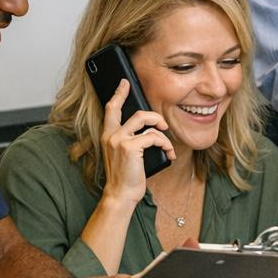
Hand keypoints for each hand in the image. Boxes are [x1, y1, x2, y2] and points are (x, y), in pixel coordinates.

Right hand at [99, 79, 174, 204]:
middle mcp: (111, 135)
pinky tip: (169, 153)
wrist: (120, 194)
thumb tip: (150, 132)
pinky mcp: (129, 147)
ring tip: (167, 143)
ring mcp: (119, 140)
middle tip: (163, 123)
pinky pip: (153, 137)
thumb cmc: (125, 177)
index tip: (124, 83)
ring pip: (145, 121)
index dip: (118, 94)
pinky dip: (165, 144)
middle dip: (152, 114)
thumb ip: (131, 141)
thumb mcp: (124, 155)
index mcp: (108, 136)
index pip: (111, 109)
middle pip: (134, 112)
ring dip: (161, 131)